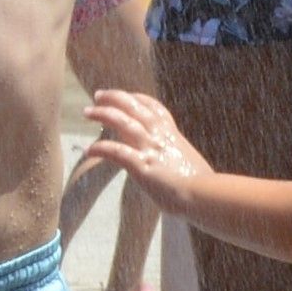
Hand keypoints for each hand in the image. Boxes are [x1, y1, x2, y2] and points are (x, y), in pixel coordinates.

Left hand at [81, 86, 203, 202]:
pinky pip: (116, 152)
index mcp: (173, 136)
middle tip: (98, 95)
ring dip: (104, 114)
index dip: (139, 99)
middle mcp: (160, 137)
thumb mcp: (191, 164)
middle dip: (115, 98)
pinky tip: (88, 149)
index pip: (155, 108)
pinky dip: (101, 149)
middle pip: (135, 107)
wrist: (204, 196)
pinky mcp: (141, 166)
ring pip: (123, 122)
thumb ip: (179, 160)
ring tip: (87, 111)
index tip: (128, 95)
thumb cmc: (202, 187)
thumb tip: (178, 168)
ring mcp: (150, 149)